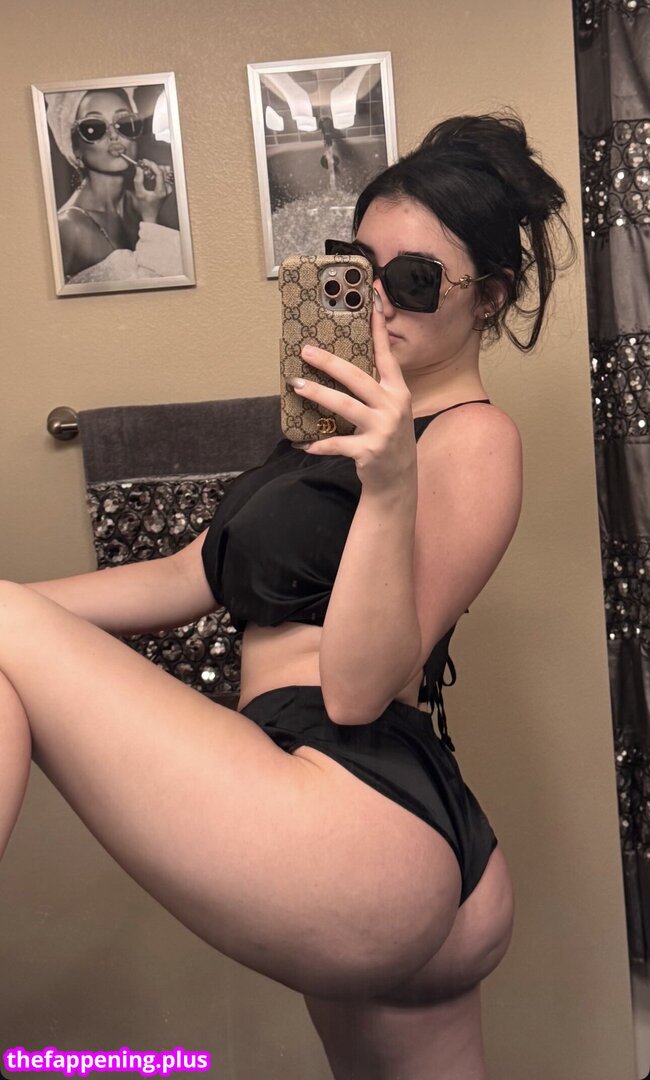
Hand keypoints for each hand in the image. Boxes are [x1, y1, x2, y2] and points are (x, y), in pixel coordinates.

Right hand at [131, 159, 173, 222]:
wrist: (150, 216)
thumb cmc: (144, 208)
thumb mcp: (138, 193)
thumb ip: (138, 180)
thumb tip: (139, 169)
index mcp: (161, 191)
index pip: (159, 173)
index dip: (151, 165)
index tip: (144, 162)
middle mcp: (167, 189)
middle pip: (163, 171)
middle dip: (152, 166)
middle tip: (143, 164)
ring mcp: (168, 189)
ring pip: (164, 172)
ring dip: (155, 168)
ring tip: (146, 169)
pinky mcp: (167, 189)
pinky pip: (164, 176)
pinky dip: (157, 172)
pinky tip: (151, 174)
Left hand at [287, 301, 415, 492]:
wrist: (397, 480)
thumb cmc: (387, 438)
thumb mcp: (389, 410)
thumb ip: (374, 389)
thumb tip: (341, 366)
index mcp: (397, 392)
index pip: (386, 357)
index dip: (378, 332)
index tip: (370, 306)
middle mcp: (393, 406)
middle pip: (357, 377)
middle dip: (329, 362)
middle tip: (305, 351)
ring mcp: (382, 429)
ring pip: (344, 406)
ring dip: (318, 394)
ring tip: (296, 385)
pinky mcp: (369, 451)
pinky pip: (337, 444)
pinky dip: (317, 444)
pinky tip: (302, 443)